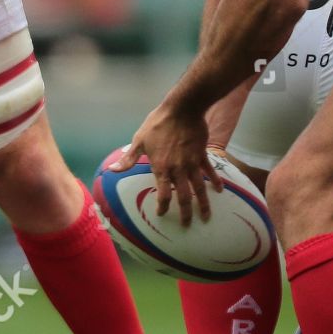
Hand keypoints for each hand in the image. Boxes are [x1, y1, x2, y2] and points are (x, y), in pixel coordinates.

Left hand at [114, 102, 220, 225]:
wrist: (182, 109)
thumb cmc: (158, 123)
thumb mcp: (139, 140)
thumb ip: (129, 158)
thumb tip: (112, 170)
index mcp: (162, 168)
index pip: (163, 194)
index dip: (162, 206)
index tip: (161, 214)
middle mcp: (179, 169)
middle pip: (183, 197)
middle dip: (185, 213)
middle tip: (186, 225)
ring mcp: (193, 163)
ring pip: (199, 188)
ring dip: (203, 204)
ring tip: (206, 217)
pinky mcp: (203, 155)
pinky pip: (210, 171)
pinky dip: (215, 181)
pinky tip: (220, 190)